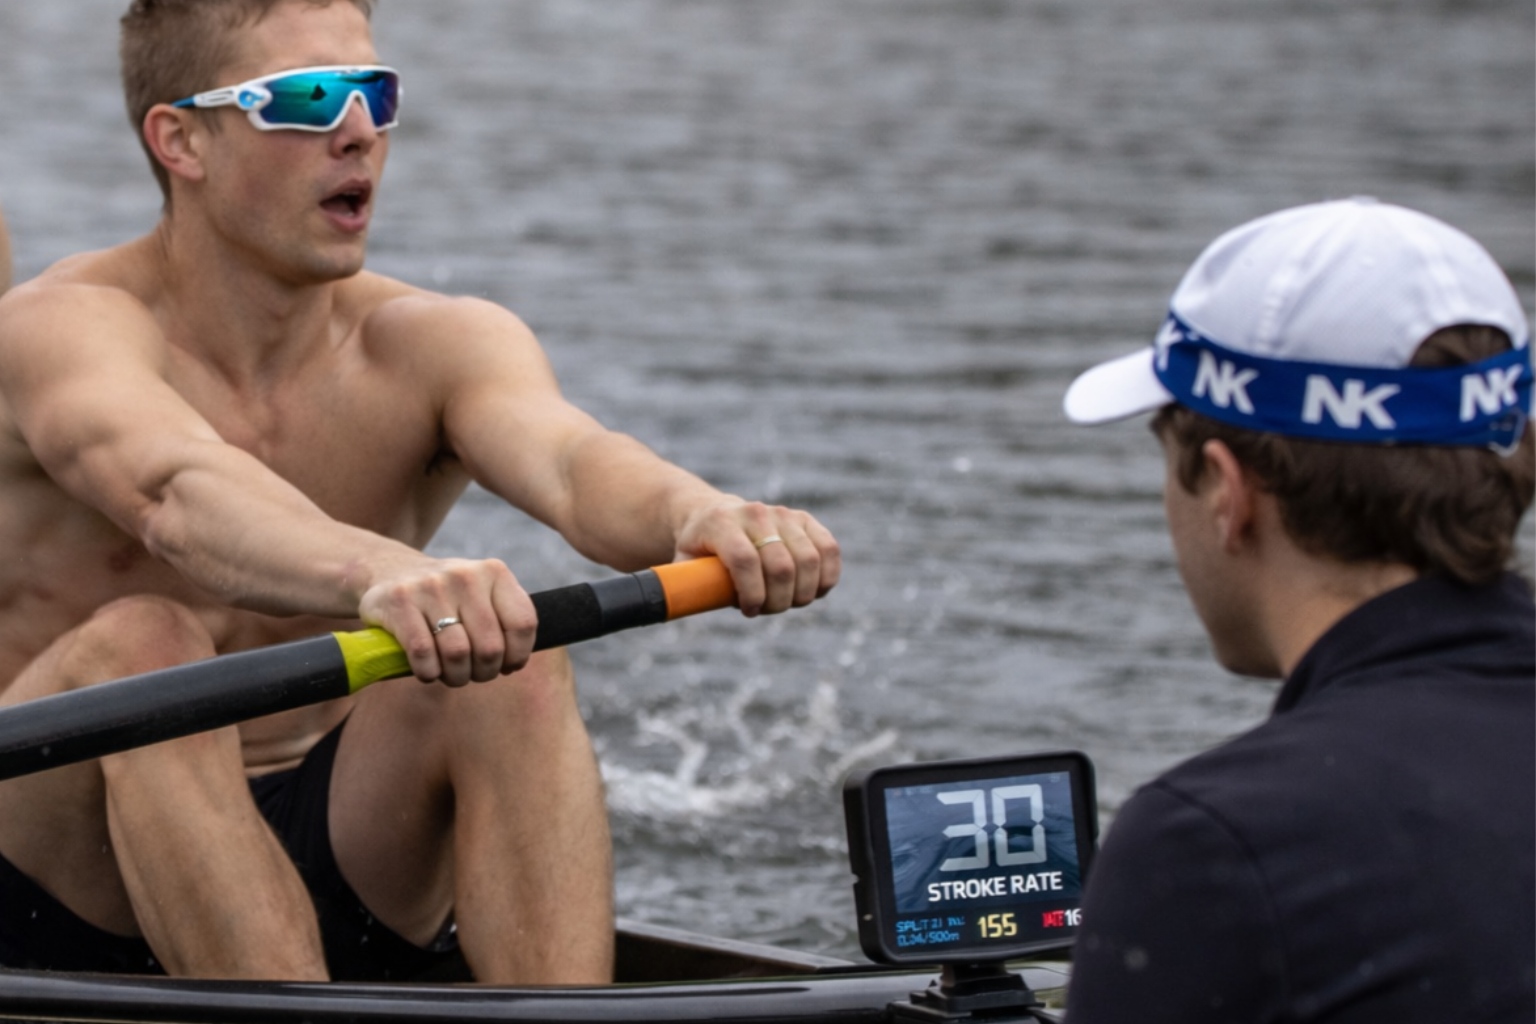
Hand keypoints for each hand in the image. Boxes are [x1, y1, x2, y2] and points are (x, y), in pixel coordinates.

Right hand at [357, 557, 536, 685]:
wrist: (392, 570)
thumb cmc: (448, 596)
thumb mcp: (483, 594)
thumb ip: (505, 621)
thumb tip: (514, 662)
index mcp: (494, 572)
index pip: (523, 624)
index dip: (517, 655)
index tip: (506, 665)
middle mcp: (465, 575)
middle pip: (490, 647)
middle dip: (484, 672)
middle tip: (473, 673)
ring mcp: (431, 586)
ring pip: (457, 654)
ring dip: (456, 676)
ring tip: (451, 674)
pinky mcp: (400, 601)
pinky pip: (423, 654)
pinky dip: (428, 672)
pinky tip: (428, 669)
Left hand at [675, 501, 840, 616]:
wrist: (713, 515)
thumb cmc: (698, 550)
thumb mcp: (682, 565)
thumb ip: (683, 586)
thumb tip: (678, 610)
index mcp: (721, 523)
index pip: (745, 560)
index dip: (752, 593)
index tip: (749, 611)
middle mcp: (755, 513)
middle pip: (781, 565)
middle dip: (778, 600)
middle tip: (767, 610)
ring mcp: (783, 514)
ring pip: (809, 559)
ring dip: (803, 593)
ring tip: (787, 603)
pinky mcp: (805, 519)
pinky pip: (829, 549)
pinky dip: (828, 576)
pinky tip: (815, 591)